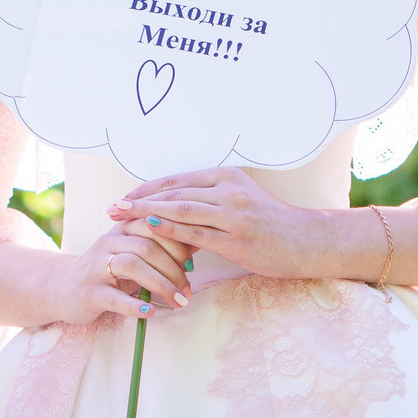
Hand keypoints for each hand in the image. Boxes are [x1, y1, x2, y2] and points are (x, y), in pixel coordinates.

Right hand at [40, 225, 194, 325]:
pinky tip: (149, 312)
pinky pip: (113, 297)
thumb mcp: (133, 255)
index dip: (178, 245)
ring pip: (132, 265)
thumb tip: (198, 242)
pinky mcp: (89, 292)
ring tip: (177, 301)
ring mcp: (96, 266)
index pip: (155, 227)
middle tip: (187, 290)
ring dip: (160, 284)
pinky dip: (134, 305)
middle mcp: (108, 242)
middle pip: (147, 246)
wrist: (63, 289)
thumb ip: (160, 248)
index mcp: (122, 229)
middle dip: (173, 269)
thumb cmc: (106, 272)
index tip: (192, 266)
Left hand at [108, 167, 346, 281]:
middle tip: (111, 208)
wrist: (307, 240)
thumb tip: (175, 209)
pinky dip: (169, 231)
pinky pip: (196, 234)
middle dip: (138, 200)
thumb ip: (210, 202)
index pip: (177, 180)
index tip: (123, 198)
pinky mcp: (236, 238)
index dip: (146, 189)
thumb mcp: (241, 201)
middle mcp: (228, 190)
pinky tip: (149, 232)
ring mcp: (232, 214)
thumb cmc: (272, 224)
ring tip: (120, 218)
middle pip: (173, 192)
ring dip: (145, 213)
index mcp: (226, 177)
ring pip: (180, 210)